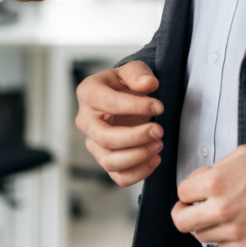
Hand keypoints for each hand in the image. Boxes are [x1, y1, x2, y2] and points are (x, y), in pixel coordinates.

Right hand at [75, 60, 163, 185]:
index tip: (159, 107)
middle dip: (136, 137)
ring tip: (158, 144)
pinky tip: (155, 158)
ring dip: (138, 156)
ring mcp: (94, 143)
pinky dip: (139, 172)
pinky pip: (119, 176)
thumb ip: (139, 73)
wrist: (125, 98)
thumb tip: (148, 83)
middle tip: (159, 130)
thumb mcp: (133, 70)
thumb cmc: (125, 84)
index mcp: (88, 93)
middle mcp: (86, 121)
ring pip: (110, 161)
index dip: (137, 106)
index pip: (110, 104)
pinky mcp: (106, 160)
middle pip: (105, 138)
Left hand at [171, 145, 245, 246]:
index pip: (182, 192)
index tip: (195, 188)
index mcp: (216, 183)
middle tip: (191, 206)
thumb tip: (202, 181)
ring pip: (201, 235)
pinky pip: (223, 246)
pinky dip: (224, 236)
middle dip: (183, 211)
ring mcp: (235, 232)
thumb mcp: (241, 154)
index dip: (188, 188)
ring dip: (204, 224)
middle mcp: (222, 210)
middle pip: (181, 221)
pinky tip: (235, 223)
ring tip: (218, 213)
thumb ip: (215, 169)